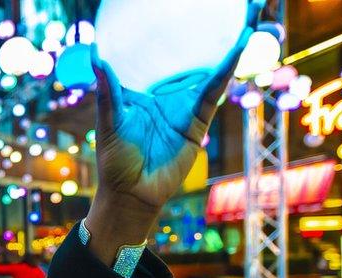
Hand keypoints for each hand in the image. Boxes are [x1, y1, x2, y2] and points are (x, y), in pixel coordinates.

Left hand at [85, 1, 262, 263]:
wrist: (132, 195)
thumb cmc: (115, 161)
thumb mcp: (108, 122)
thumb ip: (107, 90)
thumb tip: (97, 56)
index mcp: (142, 90)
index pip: (156, 55)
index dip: (169, 33)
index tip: (177, 6)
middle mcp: (166, 94)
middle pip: (189, 57)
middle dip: (207, 31)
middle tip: (226, 3)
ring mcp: (184, 105)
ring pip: (208, 68)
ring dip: (227, 43)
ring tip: (245, 14)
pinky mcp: (197, 120)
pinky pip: (213, 91)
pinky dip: (225, 69)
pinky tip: (238, 45)